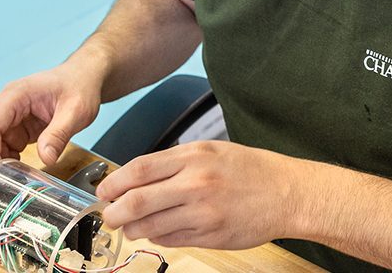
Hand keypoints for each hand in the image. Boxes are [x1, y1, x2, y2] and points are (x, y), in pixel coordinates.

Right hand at [0, 60, 102, 171]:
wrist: (83, 78)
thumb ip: (59, 134)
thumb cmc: (79, 86)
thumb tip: (45, 158)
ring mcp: (9, 118)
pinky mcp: (16, 128)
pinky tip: (17, 177)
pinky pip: (3, 149)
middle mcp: (6, 105)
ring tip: (7, 188)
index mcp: (15, 95)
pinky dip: (6, 164)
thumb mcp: (75, 110)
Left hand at [94, 141, 308, 249]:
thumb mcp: (210, 150)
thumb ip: (173, 163)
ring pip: (150, 226)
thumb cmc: (250, 170)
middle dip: (114, 212)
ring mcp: (202, 213)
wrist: (287, 193)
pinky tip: (158, 231)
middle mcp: (195, 184)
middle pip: (137, 202)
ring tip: (130, 226)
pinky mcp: (209, 236)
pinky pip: (170, 240)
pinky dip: (157, 237)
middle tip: (108, 214)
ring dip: (133, 229)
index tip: (104, 191)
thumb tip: (136, 178)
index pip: (138, 170)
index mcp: (192, 157)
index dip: (113, 183)